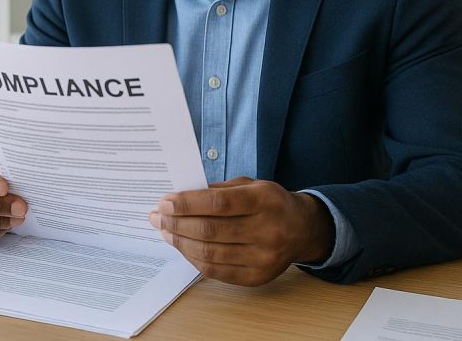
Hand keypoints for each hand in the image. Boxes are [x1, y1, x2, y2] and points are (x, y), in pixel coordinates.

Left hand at [148, 177, 334, 286]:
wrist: (303, 229)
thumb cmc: (270, 202)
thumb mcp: (250, 185)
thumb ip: (217, 189)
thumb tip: (179, 198)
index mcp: (264, 201)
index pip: (218, 203)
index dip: (187, 203)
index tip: (165, 202)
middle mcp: (266, 231)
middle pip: (210, 230)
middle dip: (177, 223)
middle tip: (158, 216)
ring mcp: (263, 258)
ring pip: (210, 253)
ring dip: (181, 242)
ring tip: (166, 231)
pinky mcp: (257, 277)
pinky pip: (216, 271)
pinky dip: (194, 259)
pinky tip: (183, 246)